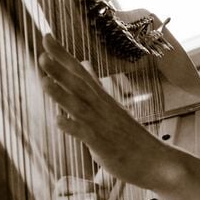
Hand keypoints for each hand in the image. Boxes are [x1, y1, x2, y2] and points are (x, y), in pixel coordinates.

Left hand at [38, 34, 169, 188]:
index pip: (81, 73)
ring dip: (62, 93)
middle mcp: (104, 108)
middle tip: (43, 50)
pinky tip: (58, 120)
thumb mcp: (113, 113)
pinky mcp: (104, 145)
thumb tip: (83, 78)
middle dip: (61, 68)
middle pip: (80, 85)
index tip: (48, 37)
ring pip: (80, 106)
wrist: (157, 161)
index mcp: (104, 101)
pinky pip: (87, 135)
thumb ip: (95, 96)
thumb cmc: (132, 140)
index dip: (64, 56)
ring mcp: (104, 126)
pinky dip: (73, 126)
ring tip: (43, 80)